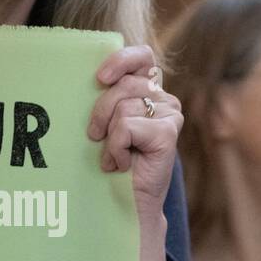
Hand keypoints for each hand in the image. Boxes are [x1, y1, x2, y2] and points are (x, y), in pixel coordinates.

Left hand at [89, 46, 184, 260]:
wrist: (127, 203)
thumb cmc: (112, 163)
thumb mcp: (106, 122)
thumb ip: (107, 96)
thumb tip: (90, 75)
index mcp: (151, 92)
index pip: (142, 57)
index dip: (120, 60)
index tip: (99, 78)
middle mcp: (165, 100)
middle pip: (123, 84)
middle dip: (100, 110)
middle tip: (95, 136)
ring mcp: (170, 116)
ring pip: (123, 106)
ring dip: (108, 135)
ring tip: (113, 156)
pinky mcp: (168, 133)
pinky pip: (126, 126)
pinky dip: (116, 148)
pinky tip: (122, 164)